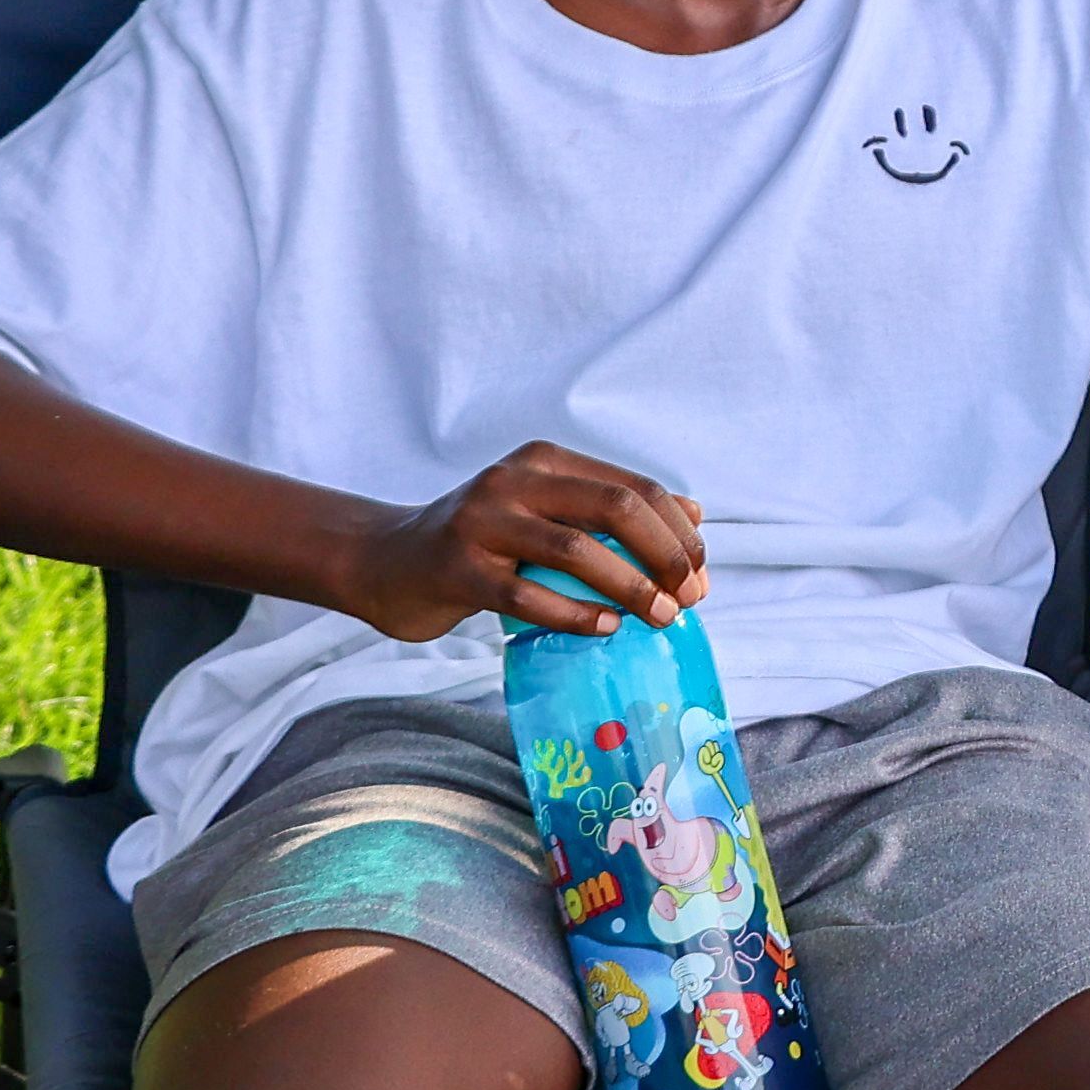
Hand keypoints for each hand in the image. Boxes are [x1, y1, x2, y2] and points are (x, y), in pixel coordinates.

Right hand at [339, 440, 706, 644]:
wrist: (386, 561)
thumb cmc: (481, 543)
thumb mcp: (545, 512)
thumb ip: (608, 511)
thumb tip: (694, 517)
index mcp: (545, 461)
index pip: (632, 487)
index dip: (677, 531)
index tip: (702, 572)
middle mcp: (514, 480)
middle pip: (614, 508)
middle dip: (665, 555)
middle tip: (690, 597)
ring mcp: (481, 522)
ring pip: (576, 549)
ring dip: (630, 587)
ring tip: (660, 617)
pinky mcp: (457, 568)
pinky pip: (528, 595)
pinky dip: (576, 613)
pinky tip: (606, 628)